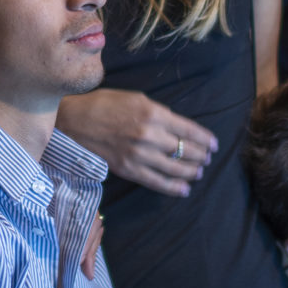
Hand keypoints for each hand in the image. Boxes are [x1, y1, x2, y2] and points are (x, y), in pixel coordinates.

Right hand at [54, 88, 213, 195]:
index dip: (205, 139)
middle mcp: (149, 135)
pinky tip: (184, 189)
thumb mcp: (135, 98)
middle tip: (206, 158)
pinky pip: (156, 182)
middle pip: (184, 150)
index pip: (188, 129)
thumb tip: (176, 126)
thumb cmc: (103, 104)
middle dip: (200, 155)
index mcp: (153, 113)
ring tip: (198, 172)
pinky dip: (173, 188)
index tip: (213, 144)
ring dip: (191, 171)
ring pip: (174, 168)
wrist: (73, 121)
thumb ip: (158, 112)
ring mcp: (138, 154)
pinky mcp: (128, 169)